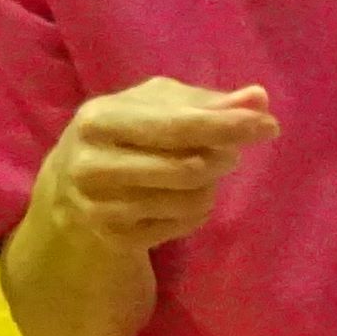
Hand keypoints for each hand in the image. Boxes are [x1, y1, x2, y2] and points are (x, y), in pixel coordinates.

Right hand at [30, 78, 277, 251]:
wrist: (67, 187)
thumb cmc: (126, 133)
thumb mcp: (157, 105)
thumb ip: (208, 102)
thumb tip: (259, 98)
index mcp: (100, 119)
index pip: (178, 125)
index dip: (228, 126)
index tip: (269, 125)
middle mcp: (92, 165)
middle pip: (189, 168)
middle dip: (222, 158)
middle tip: (230, 151)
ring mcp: (100, 207)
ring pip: (192, 200)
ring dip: (211, 185)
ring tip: (200, 171)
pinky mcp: (115, 238)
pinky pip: (185, 224)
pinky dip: (197, 209)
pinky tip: (181, 196)